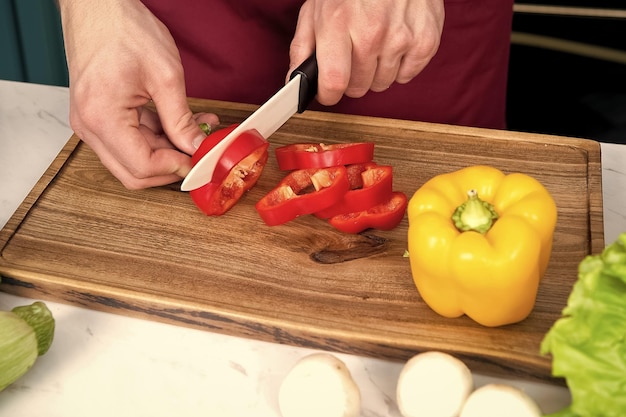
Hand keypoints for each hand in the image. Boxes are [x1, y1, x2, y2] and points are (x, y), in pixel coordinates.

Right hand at [58, 0, 218, 188]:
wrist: (98, 6)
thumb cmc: (124, 30)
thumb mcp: (166, 76)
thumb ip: (181, 119)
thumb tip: (195, 147)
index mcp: (102, 117)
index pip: (140, 166)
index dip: (174, 168)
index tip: (197, 160)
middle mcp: (89, 126)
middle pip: (133, 172)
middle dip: (170, 166)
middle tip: (198, 152)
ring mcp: (91, 122)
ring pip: (132, 159)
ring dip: (166, 151)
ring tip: (197, 130)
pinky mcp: (98, 116)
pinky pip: (128, 140)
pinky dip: (155, 137)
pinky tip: (179, 124)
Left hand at [289, 0, 444, 105]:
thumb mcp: (317, 9)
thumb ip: (302, 47)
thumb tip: (294, 83)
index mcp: (338, 24)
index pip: (333, 82)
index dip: (328, 94)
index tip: (328, 92)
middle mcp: (371, 33)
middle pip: (358, 88)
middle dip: (352, 79)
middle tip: (353, 56)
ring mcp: (401, 38)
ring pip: (382, 84)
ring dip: (376, 72)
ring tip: (375, 44)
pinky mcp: (425, 41)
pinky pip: (406, 76)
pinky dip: (400, 66)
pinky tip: (394, 43)